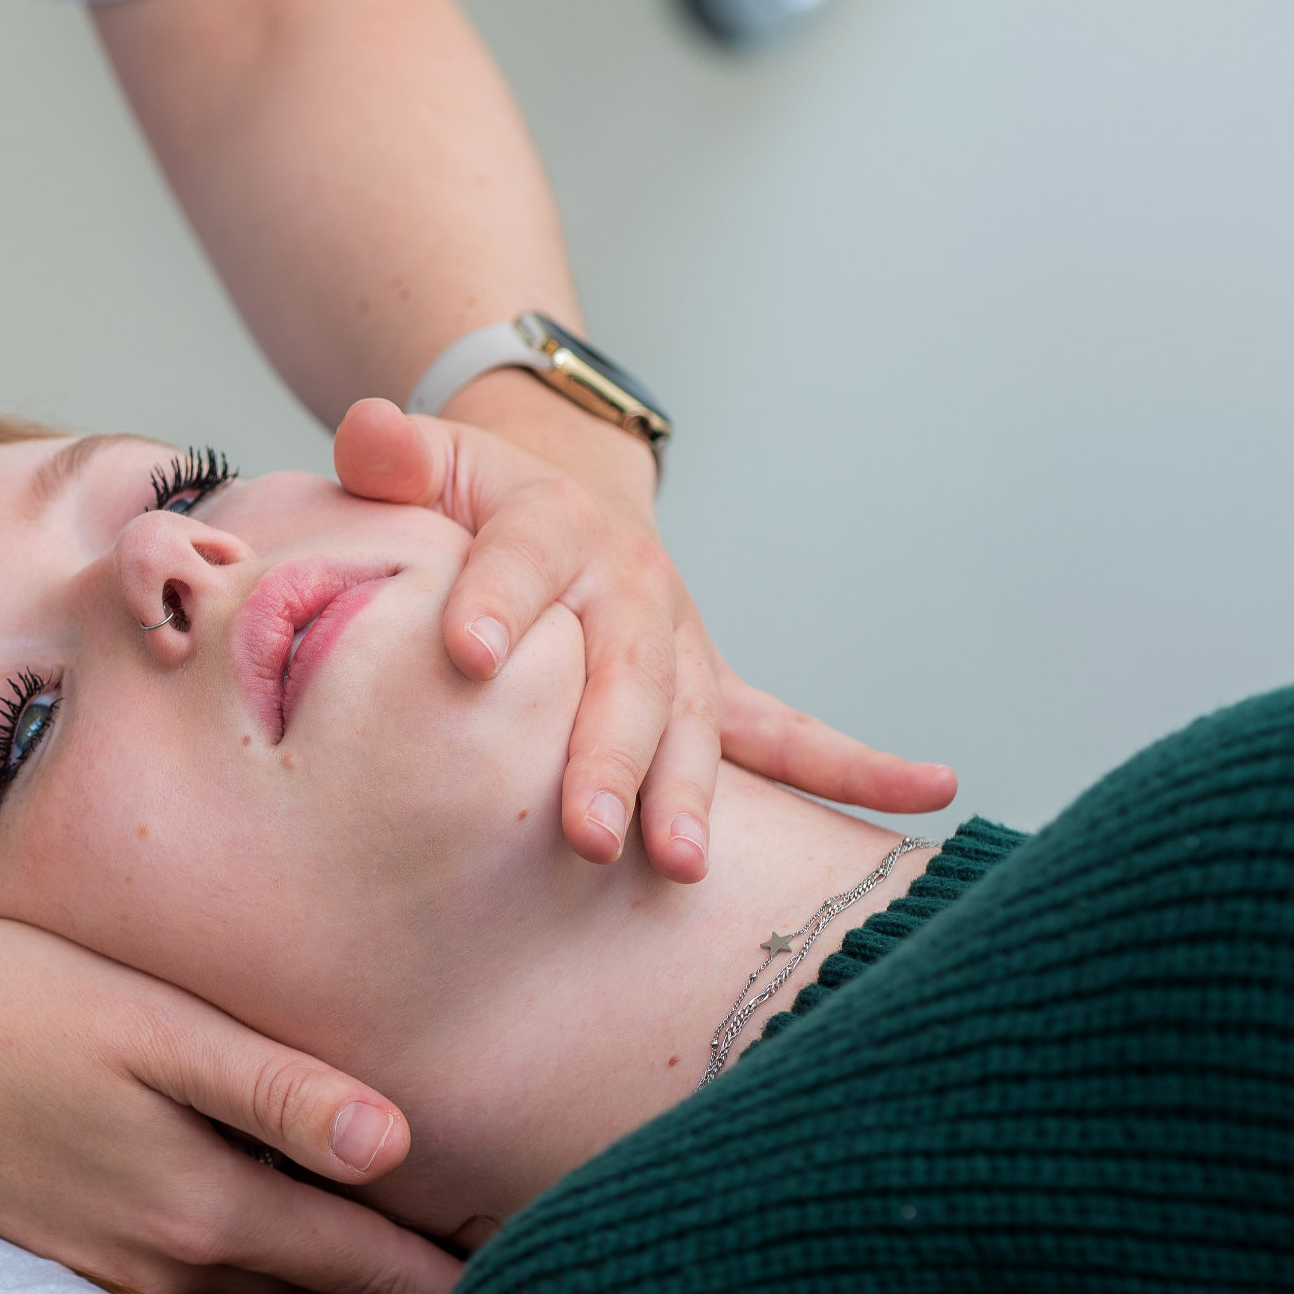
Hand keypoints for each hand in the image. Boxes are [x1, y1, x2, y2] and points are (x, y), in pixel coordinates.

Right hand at [0, 914, 466, 1293]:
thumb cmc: (0, 1002)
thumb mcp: (145, 1025)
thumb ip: (270, 1087)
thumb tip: (395, 1144)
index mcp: (203, 1200)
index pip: (365, 1260)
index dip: (453, 1277)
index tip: (536, 1288)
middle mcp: (168, 1255)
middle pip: (318, 1285)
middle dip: (405, 1286)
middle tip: (499, 1280)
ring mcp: (112, 1261)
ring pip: (254, 1281)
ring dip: (327, 1274)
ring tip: (410, 1261)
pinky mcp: (68, 1246)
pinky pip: (190, 1269)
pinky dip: (249, 1258)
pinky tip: (265, 1222)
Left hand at [332, 397, 954, 879]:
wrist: (546, 500)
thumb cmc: (463, 501)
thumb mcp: (427, 463)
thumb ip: (391, 454)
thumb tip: (363, 431)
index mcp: (549, 521)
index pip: (521, 557)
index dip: (496, 597)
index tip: (465, 653)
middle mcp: (627, 585)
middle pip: (619, 670)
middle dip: (604, 752)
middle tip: (584, 830)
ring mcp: (676, 642)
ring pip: (688, 724)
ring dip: (688, 793)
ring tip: (678, 862)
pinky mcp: (707, 687)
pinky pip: (787, 734)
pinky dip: (857, 768)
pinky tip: (929, 789)